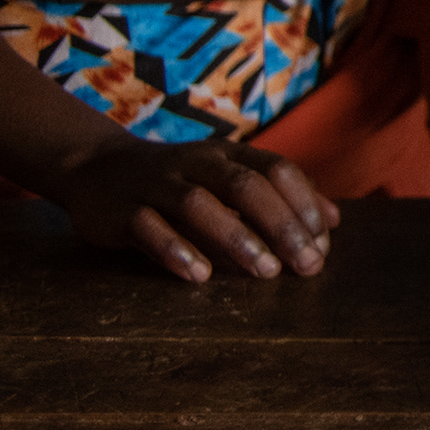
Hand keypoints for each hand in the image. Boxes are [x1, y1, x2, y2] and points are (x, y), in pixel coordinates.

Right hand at [46, 136, 339, 282]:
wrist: (96, 168)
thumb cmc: (179, 181)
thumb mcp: (228, 179)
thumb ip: (278, 198)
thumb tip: (333, 221)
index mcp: (227, 154)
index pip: (276, 169)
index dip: (303, 203)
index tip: (322, 243)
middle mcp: (196, 163)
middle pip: (245, 185)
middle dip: (281, 224)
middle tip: (306, 263)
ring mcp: (157, 185)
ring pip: (198, 204)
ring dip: (236, 236)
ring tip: (265, 270)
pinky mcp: (121, 211)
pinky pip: (148, 228)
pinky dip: (175, 249)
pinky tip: (199, 275)